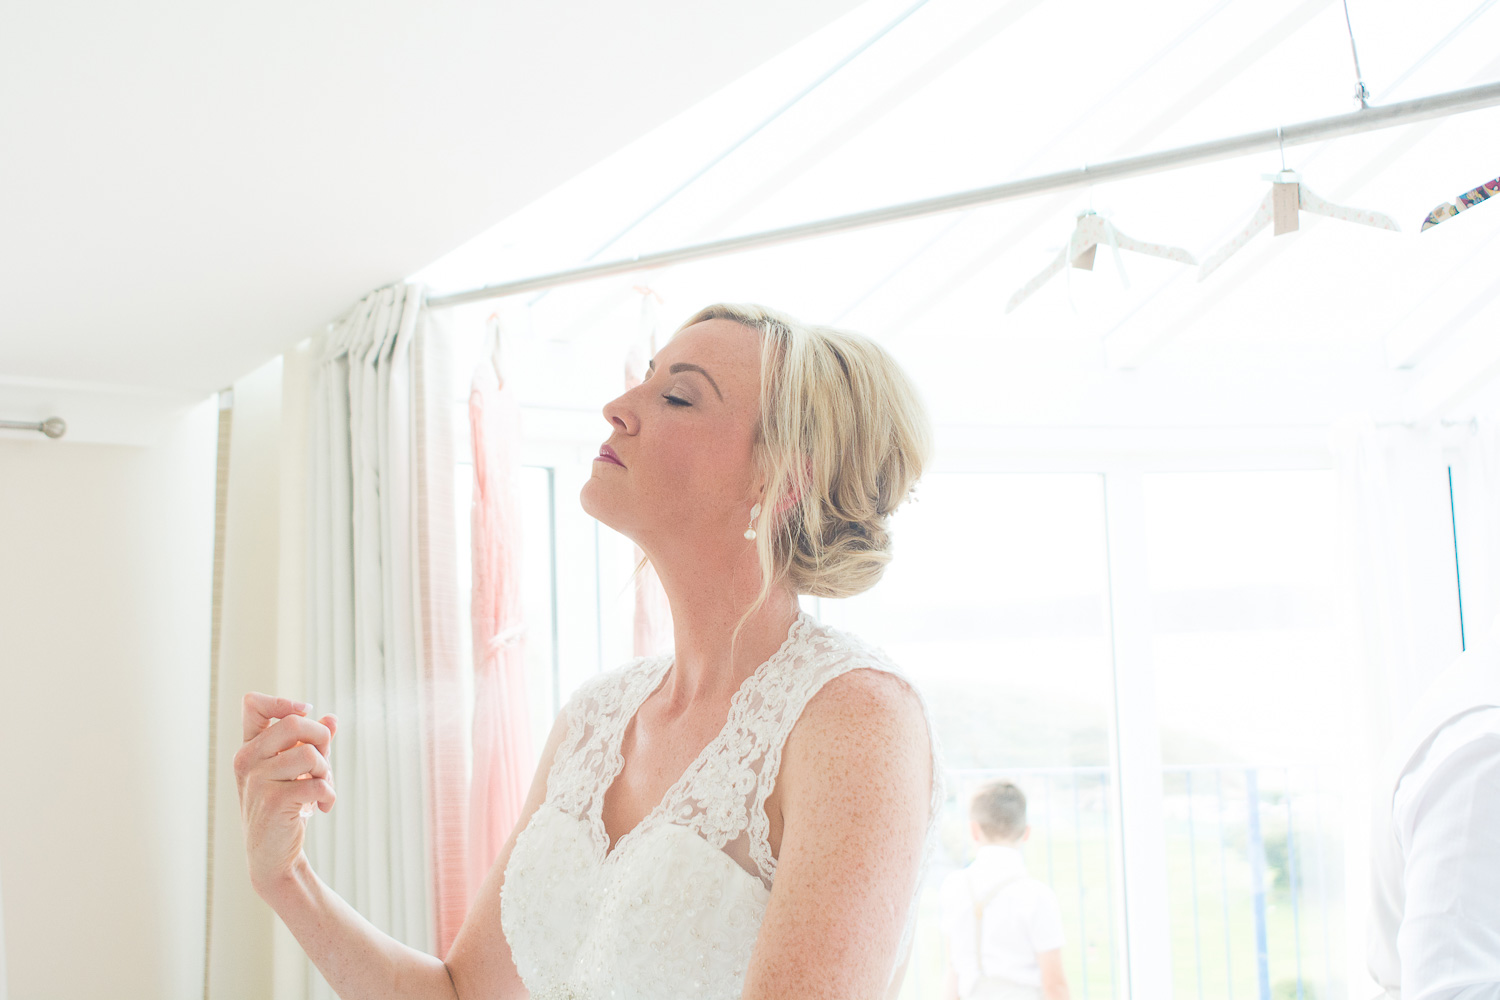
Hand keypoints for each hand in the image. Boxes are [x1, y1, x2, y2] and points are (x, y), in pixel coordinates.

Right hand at [233, 692, 337, 895]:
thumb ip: (312, 744)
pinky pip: (317, 783)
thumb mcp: (296, 771)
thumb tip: (333, 718)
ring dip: (326, 771)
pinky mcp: (272, 802)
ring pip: (309, 754)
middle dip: (321, 739)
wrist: (274, 856)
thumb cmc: (285, 808)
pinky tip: (323, 807)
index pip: (252, 704)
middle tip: (324, 762)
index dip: (283, 702)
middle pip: (295, 723)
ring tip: (321, 787)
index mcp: (249, 748)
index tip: (305, 712)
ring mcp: (257, 781)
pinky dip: (329, 794)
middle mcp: (247, 760)